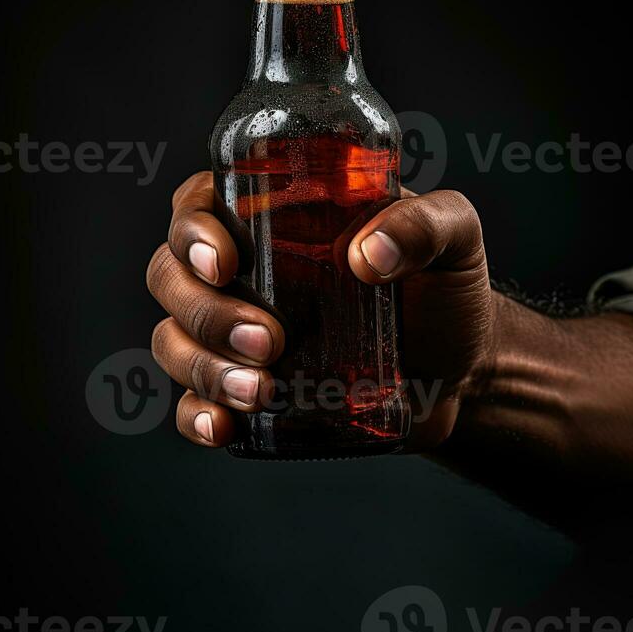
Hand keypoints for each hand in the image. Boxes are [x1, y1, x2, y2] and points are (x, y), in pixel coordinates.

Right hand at [146, 172, 493, 450]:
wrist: (461, 369)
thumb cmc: (446, 288)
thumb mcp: (456, 236)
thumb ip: (428, 224)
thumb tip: (369, 254)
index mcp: (277, 217)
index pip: (199, 205)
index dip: (191, 230)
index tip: (224, 262)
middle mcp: (245, 271)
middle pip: (171, 276)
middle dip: (204, 312)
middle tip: (269, 340)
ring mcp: (238, 334)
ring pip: (173, 340)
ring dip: (202, 368)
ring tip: (262, 390)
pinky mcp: (247, 390)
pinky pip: (192, 403)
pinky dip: (196, 416)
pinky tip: (223, 426)